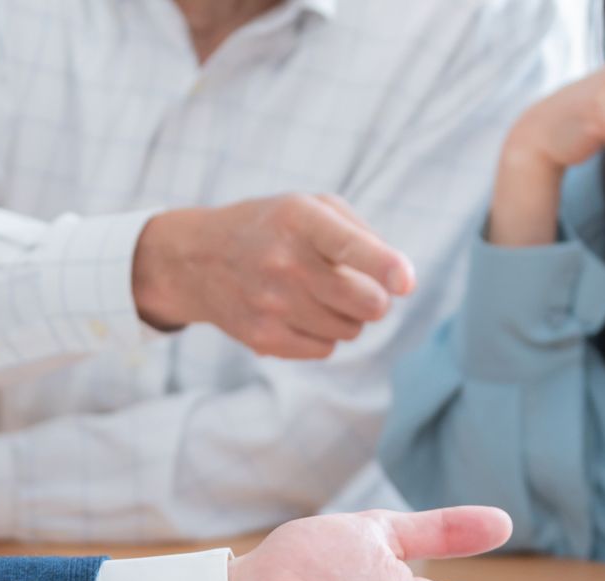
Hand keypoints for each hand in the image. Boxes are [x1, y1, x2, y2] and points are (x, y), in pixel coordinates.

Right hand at [132, 195, 415, 359]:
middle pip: (366, 303)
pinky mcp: (263, 337)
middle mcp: (283, 261)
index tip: (406, 282)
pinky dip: (323, 336)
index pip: (348, 245)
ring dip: (347, 317)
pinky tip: (299, 313)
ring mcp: (271, 303)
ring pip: (350, 331)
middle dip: (376, 300)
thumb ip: (363, 234)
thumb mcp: (312, 207)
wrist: (198, 259)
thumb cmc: (272, 228)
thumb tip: (400, 280)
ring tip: (317, 294)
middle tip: (359, 287)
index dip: (383, 265)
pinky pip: (325, 350)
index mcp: (300, 218)